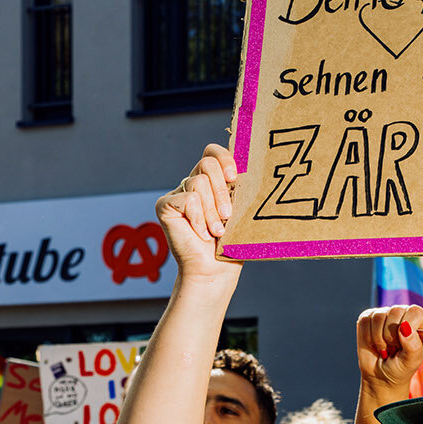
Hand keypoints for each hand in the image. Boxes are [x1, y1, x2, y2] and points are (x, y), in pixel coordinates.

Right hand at [157, 144, 242, 284]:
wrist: (215, 270)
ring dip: (212, 211)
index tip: (235, 177)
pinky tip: (201, 234)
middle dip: (221, 189)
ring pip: (198, 183)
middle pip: (207, 163)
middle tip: (228, 214)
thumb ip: (241, 191)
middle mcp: (194, 183)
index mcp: (213, 182)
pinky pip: (187, 199)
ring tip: (217, 231)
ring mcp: (179, 193)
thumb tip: (257, 170)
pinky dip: (198, 218)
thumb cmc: (232, 245)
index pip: (213, 152)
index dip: (224, 158)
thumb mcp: (241, 213)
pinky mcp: (165, 205)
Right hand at [357, 304, 422, 395]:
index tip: (403, 342)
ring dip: (379, 338)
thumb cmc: (401, 368)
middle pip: (395, 311)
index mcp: (419, 321)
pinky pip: (365, 320)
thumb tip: (404, 326)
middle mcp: (402, 313)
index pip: (415, 311)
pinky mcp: (368, 317)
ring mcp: (384, 314)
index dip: (408, 327)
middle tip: (393, 348)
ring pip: (378, 316)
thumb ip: (412, 345)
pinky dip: (368, 337)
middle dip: (391, 336)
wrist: (381, 376)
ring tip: (384, 348)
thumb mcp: (411, 361)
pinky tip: (374, 344)